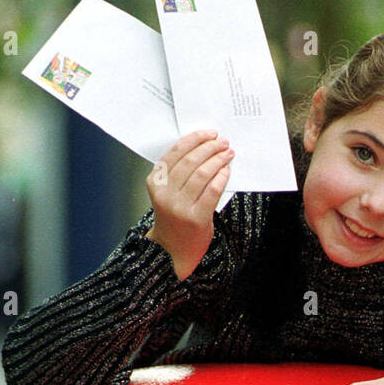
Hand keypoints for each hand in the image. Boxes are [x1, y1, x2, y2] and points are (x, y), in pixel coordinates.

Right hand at [145, 130, 233, 279]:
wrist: (172, 250)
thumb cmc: (173, 218)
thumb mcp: (167, 193)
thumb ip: (177, 173)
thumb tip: (203, 148)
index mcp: (155, 183)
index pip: (176, 153)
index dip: (194, 140)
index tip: (209, 134)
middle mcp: (166, 194)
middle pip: (190, 162)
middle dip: (209, 147)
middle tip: (222, 142)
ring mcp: (180, 207)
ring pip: (202, 174)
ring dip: (218, 160)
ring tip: (228, 154)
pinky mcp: (196, 218)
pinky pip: (212, 191)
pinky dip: (221, 177)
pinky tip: (226, 171)